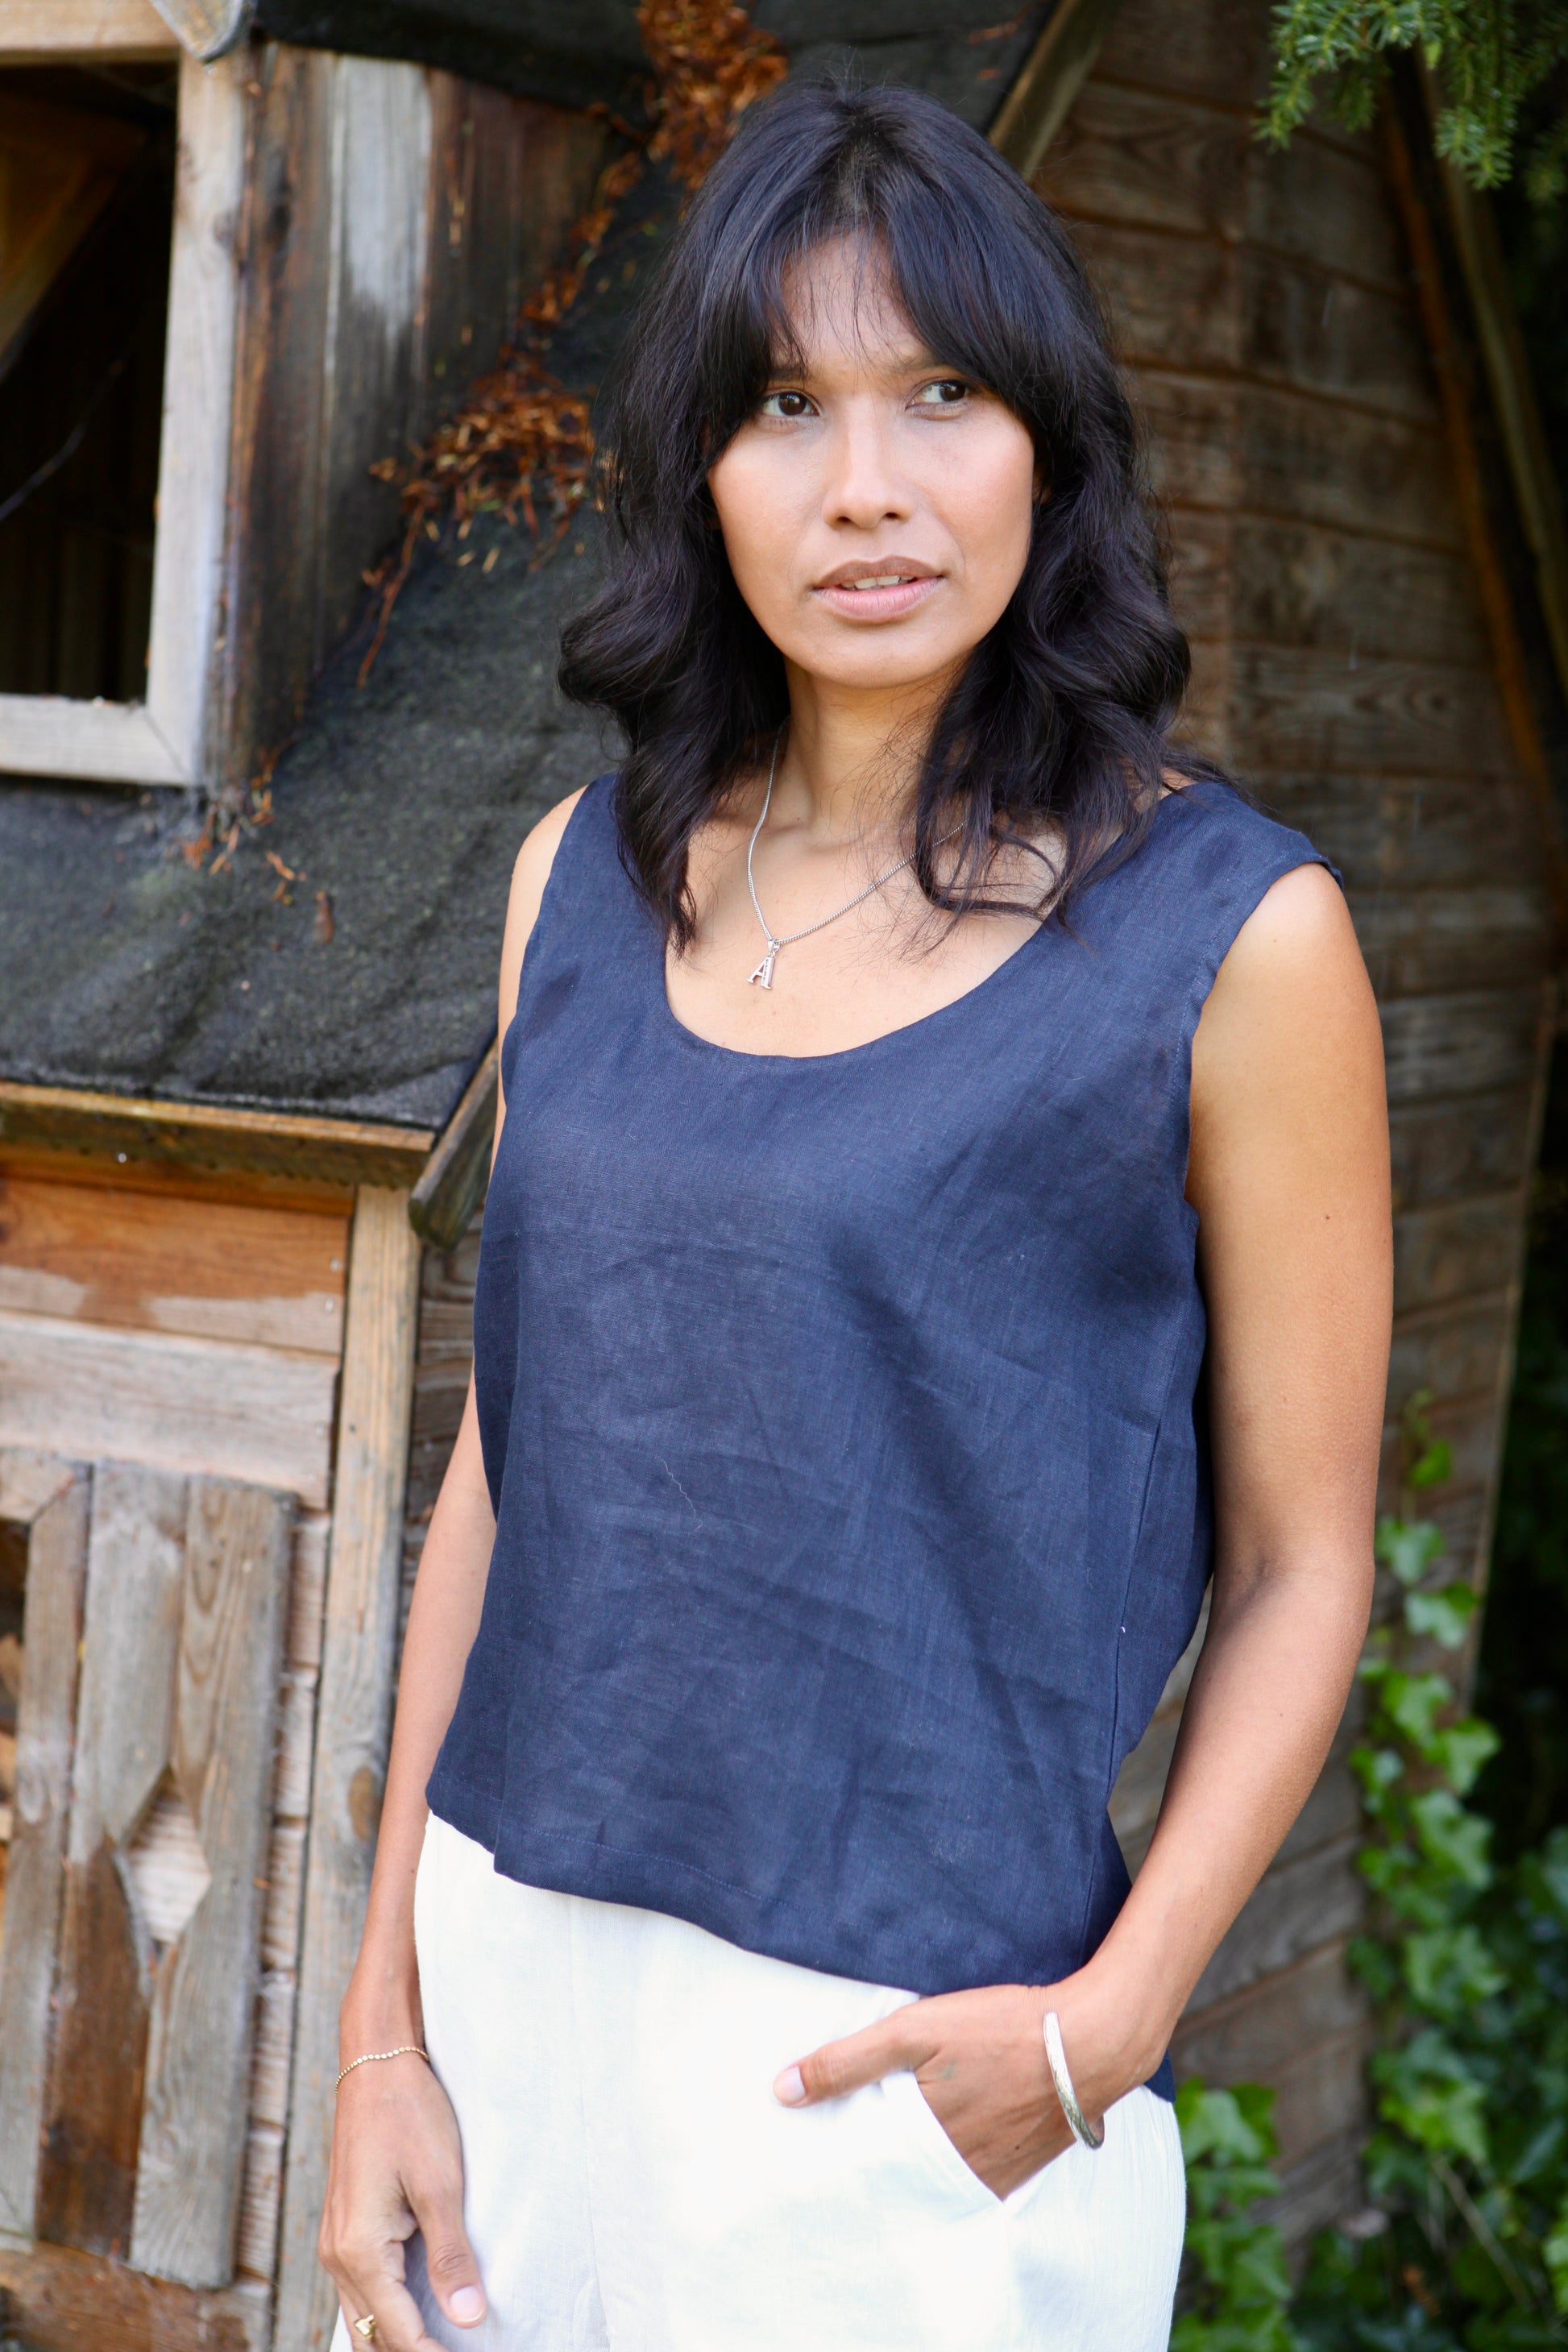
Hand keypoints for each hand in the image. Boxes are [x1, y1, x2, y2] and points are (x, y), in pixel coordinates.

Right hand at [320, 2051, 486, 2350]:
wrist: (376, 2064)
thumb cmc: (409, 2115)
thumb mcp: (441, 2185)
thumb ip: (452, 2256)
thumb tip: (469, 2318)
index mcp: (360, 2250)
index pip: (399, 2334)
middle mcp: (338, 2255)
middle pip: (371, 2336)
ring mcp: (336, 2242)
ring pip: (360, 2317)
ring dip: (396, 2338)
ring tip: (440, 2345)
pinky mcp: (345, 2228)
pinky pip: (360, 2290)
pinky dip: (386, 2311)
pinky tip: (417, 2313)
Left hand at [772, 1970, 1153, 2198]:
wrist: (1091, 2041)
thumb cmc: (1002, 2028)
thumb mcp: (915, 2030)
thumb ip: (848, 2061)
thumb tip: (782, 2090)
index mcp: (921, 2140)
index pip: (865, 2161)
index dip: (844, 2148)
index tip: (821, 2139)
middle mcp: (954, 2168)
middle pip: (901, 2173)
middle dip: (881, 2157)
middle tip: (866, 2130)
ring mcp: (992, 2173)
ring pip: (938, 2176)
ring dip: (922, 2159)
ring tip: (915, 2126)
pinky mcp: (1021, 2167)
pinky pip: (976, 2176)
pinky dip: (958, 2161)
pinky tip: (959, 2130)